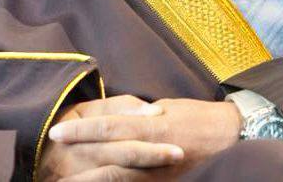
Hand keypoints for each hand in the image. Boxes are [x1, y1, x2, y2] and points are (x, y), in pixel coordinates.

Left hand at [41, 95, 241, 179]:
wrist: (234, 139)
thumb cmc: (200, 118)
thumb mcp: (169, 108)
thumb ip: (143, 115)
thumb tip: (123, 117)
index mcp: (150, 125)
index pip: (108, 126)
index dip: (81, 129)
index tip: (57, 131)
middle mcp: (151, 150)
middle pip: (106, 154)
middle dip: (76, 156)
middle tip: (49, 159)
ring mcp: (156, 174)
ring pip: (116, 178)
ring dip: (89, 179)